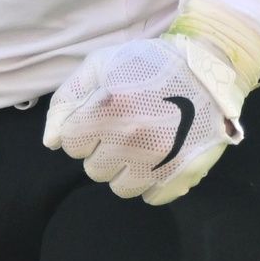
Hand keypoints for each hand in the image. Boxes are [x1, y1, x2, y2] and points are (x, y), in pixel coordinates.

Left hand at [42, 33, 246, 205]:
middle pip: (94, 169)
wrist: (208, 69)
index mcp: (108, 109)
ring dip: (125, 170)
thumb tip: (51, 142)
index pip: (71, 144)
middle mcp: (132, 138)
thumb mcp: (100, 65)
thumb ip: (67, 100)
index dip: (82, 131)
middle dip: (103, 151)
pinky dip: (152, 182)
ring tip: (141, 146)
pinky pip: (152, 197)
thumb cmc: (147, 63)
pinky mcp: (184, 174)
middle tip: (123, 131)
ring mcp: (160, 160)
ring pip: (120, 188)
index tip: (99, 120)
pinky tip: (159, 159)